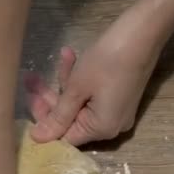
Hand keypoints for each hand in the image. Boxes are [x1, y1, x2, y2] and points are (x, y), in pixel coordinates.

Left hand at [27, 26, 160, 145]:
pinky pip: (93, 95)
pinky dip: (80, 80)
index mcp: (101, 129)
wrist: (142, 33)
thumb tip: (38, 139)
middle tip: (33, 79)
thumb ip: (57, 116)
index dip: (45, 120)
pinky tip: (70, 56)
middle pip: (71, 119)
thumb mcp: (76, 89)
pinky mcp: (119, 96)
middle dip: (51, 97)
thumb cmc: (106, 61)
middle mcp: (111, 127)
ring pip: (80, 103)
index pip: (64, 136)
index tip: (30, 99)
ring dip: (65, 82)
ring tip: (60, 56)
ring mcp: (116, 111)